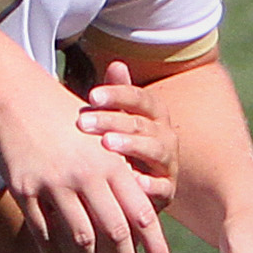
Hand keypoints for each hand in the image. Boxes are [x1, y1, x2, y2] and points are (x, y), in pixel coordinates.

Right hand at [0, 76, 173, 252]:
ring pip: (81, 237)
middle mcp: (88, 175)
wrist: (16, 98)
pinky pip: (44, 233)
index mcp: (113, 162)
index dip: (155, 248)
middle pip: (115, 232)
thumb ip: (124, 174)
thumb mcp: (102, 139)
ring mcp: (55, 184)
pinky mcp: (26, 190)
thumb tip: (146, 216)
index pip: (142, 215)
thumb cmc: (66, 118)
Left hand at [75, 59, 177, 209]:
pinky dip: (150, 185)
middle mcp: (165, 135)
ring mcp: (168, 162)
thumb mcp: (116, 119)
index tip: (92, 95)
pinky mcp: (167, 189)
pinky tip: (133, 181)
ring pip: (155, 149)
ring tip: (108, 144)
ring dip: (132, 145)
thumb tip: (116, 63)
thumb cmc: (121, 145)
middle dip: (112, 121)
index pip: (140, 97)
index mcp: (153, 114)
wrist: (135, 187)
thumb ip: (116, 96)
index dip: (118, 94)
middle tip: (84, 122)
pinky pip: (162, 186)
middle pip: (141, 123)